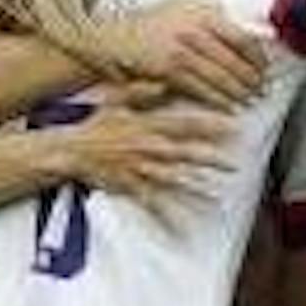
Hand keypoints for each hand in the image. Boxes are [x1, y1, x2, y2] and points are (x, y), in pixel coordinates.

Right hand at [67, 103, 235, 222]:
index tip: (233, 127)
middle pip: (186, 153)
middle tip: (234, 164)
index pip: (185, 125)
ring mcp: (141, 169)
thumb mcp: (115, 100)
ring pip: (174, 179)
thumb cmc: (94, 125)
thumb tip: (163, 80)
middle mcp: (149, 148)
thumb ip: (140, 90)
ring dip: (197, 186)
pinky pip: (152, 203)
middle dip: (211, 159)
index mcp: (148, 126)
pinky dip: (167, 216)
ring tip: (218, 194)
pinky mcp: (132, 187)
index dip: (210, 126)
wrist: (70, 151)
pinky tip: (182, 225)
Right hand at [102, 0, 266, 109]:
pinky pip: (200, 88)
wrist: (113, 40)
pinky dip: (217, 100)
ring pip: (220, 76)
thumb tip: (249, 28)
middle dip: (251, 79)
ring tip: (248, 101)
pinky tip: (227, 107)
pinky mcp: (169, 70)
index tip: (264, 69)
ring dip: (237, 92)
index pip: (242, 37)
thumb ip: (214, 12)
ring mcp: (181, 50)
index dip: (257, 57)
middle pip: (234, 60)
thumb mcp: (182, 5)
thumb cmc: (150, 25)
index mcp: (203, 12)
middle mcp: (194, 29)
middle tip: (261, 91)